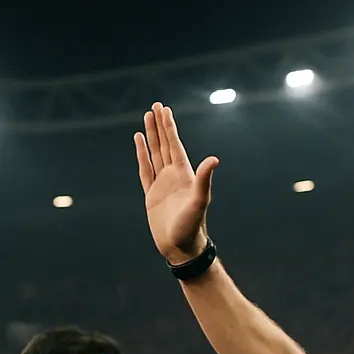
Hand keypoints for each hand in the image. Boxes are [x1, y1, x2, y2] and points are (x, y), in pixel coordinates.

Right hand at [134, 102, 218, 264]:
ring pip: (154, 154)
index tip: (165, 110)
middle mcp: (173, 175)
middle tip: (156, 105)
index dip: (169, 127)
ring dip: (151, 136)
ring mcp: (161, 184)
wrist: (181, 247)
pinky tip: (139, 143)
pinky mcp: (151, 195)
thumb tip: (214, 159)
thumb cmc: (192, 226)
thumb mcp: (199, 200)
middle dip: (160, 125)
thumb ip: (204, 179)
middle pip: (164, 144)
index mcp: (184, 173)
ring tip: (146, 118)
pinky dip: (141, 156)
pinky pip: (144, 170)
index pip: (175, 144)